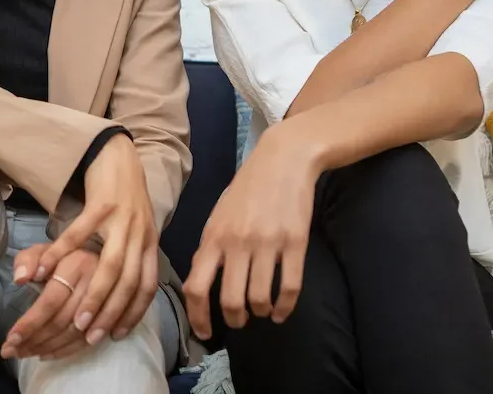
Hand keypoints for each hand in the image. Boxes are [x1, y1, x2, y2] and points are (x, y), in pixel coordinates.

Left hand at [1, 244, 98, 360]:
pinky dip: (65, 350)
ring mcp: (107, 302)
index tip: (11, 339)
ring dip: (48, 348)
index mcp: (77, 264)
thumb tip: (20, 279)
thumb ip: (26, 260)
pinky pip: (88, 340)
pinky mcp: (113, 316)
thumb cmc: (62, 258)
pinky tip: (46, 354)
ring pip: (75, 334)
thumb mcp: (42, 251)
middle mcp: (95, 283)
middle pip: (63, 321)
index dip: (31, 323)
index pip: (51, 301)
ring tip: (24, 353)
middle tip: (12, 351)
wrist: (97, 257)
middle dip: (35, 340)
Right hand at [32, 134, 157, 346]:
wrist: (119, 154)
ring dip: (94, 295)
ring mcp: (122, 219)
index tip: (116, 335)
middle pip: (130, 282)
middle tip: (92, 337)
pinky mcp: (101, 204)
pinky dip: (62, 255)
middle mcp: (140, 234)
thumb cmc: (124, 195)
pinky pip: (79, 235)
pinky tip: (44, 273)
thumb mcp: (137, 227)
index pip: (148, 286)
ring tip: (76, 320)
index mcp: (149, 242)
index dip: (134, 313)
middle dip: (112, 314)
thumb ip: (132, 253)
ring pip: (111, 266)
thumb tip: (119, 289)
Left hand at [183, 121, 320, 340]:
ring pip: (259, 298)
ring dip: (259, 312)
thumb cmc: (248, 188)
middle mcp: (237, 242)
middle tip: (238, 321)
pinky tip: (281, 310)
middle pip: (231, 300)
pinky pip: (289, 288)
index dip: (199, 317)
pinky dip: (285, 307)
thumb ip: (210, 247)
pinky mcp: (295, 243)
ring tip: (261, 310)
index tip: (206, 332)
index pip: (196, 286)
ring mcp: (267, 243)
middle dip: (234, 320)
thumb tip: (200, 283)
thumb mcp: (219, 214)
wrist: (283, 159)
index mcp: (213, 236)